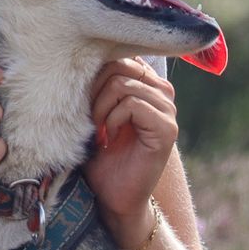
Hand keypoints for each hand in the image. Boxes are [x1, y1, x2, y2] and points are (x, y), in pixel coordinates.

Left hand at [83, 56, 177, 246]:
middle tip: (88, 118)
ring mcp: (168, 110)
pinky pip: (133, 104)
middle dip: (95, 89)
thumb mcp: (94, 112)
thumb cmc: (100, 155)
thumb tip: (80, 53)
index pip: (122, 54)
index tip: (83, 96)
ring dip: (100, 107)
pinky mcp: (167, 129)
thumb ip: (98, 84)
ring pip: (124, 84)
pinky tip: (108, 137)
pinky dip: (112, 119)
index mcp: (146, 84)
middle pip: (121, 64)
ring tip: (98, 129)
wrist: (114, 197)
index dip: (96, 70)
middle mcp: (162, 92)